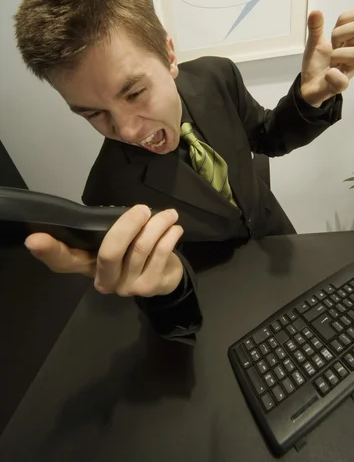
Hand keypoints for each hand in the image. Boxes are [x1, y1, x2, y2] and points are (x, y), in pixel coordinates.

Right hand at [24, 206, 183, 296]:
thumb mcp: (118, 241)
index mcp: (88, 265)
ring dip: (157, 226)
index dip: (49, 250)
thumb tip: (106, 214)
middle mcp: (103, 280)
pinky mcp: (149, 288)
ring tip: (168, 214)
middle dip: (128, 225)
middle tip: (143, 209)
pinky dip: (169, 237)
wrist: (165, 276)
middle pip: (109, 252)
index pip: (63, 261)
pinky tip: (174, 228)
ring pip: (140, 249)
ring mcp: (126, 287)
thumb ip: (108, 231)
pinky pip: (160, 255)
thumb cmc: (135, 251)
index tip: (35, 239)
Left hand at [300, 5, 353, 106]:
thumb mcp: (314, 43)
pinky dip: (334, 75)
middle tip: (333, 43)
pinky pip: (344, 81)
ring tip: (330, 60)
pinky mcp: (340, 86)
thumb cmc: (317, 63)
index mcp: (349, 41)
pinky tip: (328, 73)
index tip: (336, 26)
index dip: (349, 17)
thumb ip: (316, 28)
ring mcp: (349, 69)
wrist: (307, 86)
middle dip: (344, 31)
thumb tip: (316, 11)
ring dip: (340, 53)